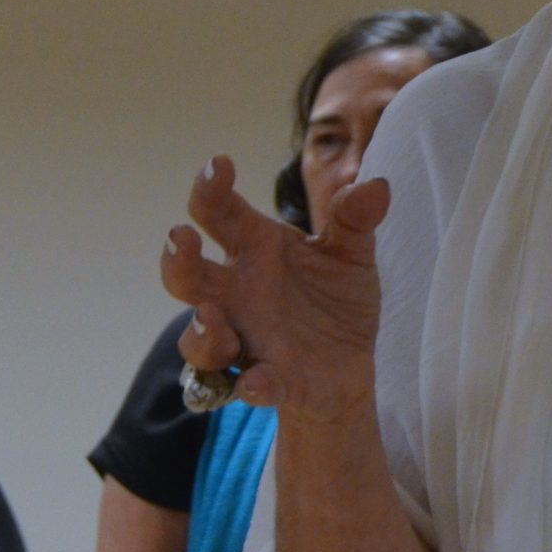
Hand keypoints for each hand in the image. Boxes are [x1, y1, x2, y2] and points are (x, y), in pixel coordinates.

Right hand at [160, 155, 390, 423]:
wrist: (350, 364)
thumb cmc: (335, 298)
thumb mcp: (351, 254)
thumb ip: (355, 220)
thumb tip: (376, 185)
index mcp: (255, 250)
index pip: (219, 213)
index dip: (210, 188)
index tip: (218, 165)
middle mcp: (236, 294)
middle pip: (186, 274)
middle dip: (176, 257)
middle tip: (181, 236)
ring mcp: (246, 340)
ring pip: (199, 340)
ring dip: (199, 331)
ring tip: (210, 316)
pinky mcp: (268, 380)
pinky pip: (249, 385)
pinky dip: (252, 384)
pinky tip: (257, 383)